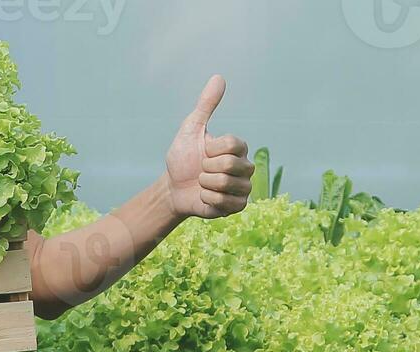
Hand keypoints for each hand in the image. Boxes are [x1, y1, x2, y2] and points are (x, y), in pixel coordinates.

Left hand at [165, 75, 257, 220]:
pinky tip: (205, 197)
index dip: (210, 149)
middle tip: (201, 170)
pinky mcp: (238, 206)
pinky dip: (207, 200)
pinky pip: (224, 203)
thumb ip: (206, 105)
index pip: (231, 144)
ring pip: (226, 185)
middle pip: (230, 165)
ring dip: (205, 185)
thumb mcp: (191, 129)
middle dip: (206, 168)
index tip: (203, 152)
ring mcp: (243, 188)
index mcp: (238, 147)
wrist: (173, 188)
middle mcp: (246, 166)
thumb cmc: (182, 158)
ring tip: (203, 184)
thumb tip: (219, 77)